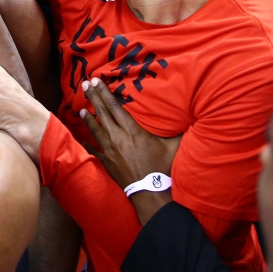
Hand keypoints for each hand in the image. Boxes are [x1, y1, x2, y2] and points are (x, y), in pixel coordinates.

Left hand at [79, 78, 180, 223]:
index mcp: (132, 130)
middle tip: (85, 85)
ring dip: (88, 118)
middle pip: (102, 113)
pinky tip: (83, 139)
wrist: (150, 191)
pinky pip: (94, 151)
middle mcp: (118, 137)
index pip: (115, 107)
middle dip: (93, 97)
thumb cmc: (162, 167)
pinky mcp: (107, 162)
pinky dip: (88, 144)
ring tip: (80, 109)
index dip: (105, 92)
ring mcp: (110, 150)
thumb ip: (178, 131)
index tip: (96, 81)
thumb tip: (192, 116)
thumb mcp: (173, 146)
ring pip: (95, 130)